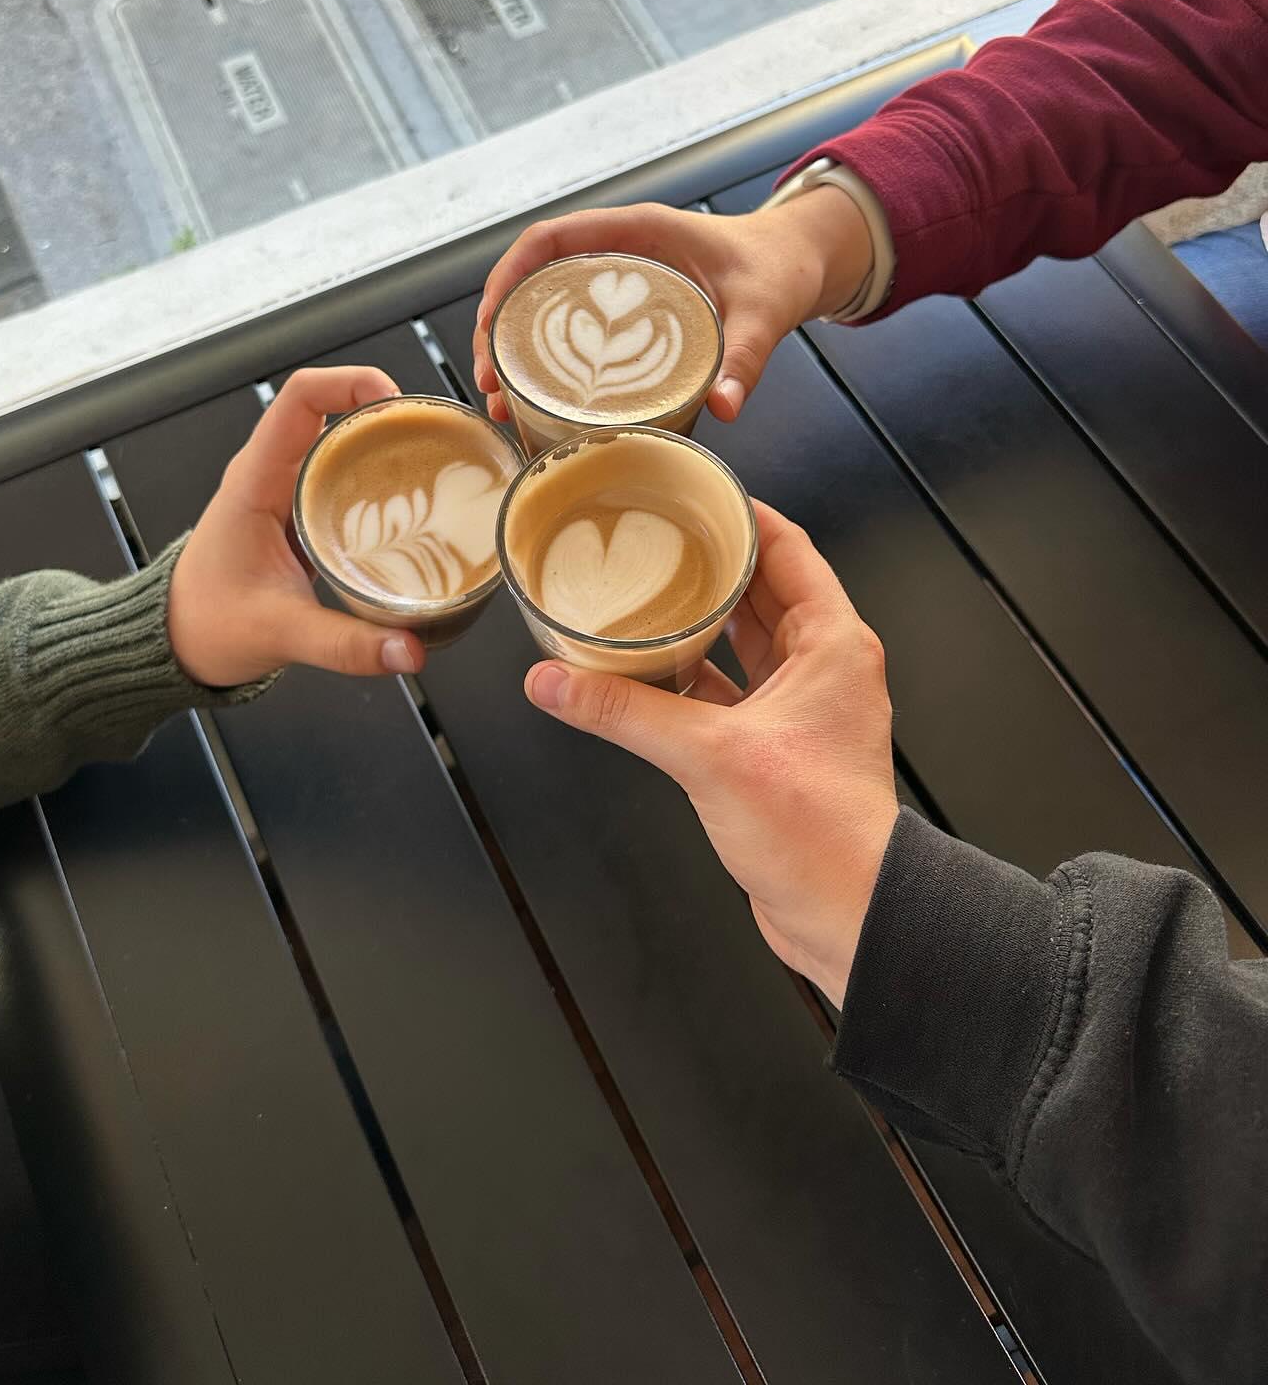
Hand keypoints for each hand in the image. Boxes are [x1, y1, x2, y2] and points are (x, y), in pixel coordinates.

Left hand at [167, 368, 425, 687]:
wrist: (178, 642)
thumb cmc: (209, 625)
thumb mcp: (279, 633)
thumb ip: (345, 645)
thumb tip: (408, 652)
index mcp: (256, 480)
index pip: (302, 397)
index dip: (352, 382)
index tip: (396, 406)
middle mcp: (272, 474)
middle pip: (334, 410)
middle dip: (385, 414)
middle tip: (434, 440)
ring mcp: (287, 491)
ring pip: (341, 442)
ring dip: (385, 443)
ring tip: (434, 463)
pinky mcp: (302, 514)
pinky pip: (345, 476)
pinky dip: (379, 477)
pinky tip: (412, 500)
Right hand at [472, 191, 871, 422]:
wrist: (801, 262)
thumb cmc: (781, 269)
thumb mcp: (766, 310)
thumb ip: (747, 355)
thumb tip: (725, 407)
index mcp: (639, 231)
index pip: (550, 238)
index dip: (509, 275)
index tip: (488, 322)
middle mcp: (618, 251)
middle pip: (532, 279)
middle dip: (498, 328)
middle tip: (491, 383)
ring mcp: (618, 280)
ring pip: (545, 307)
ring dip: (516, 350)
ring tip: (502, 402)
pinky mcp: (627, 311)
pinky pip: (572, 327)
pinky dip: (547, 361)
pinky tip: (538, 402)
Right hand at [523, 503, 897, 1005]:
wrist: (849, 915)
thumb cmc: (818, 830)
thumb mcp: (710, 755)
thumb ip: (626, 712)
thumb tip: (554, 681)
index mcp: (833, 643)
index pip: (789, 548)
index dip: (744, 512)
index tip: (695, 487)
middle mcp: (823, 667)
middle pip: (761, 591)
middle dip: (710, 562)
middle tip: (653, 533)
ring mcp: (798, 709)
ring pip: (741, 645)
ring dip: (695, 622)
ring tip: (639, 591)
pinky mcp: (774, 749)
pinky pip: (725, 694)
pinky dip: (687, 680)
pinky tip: (641, 672)